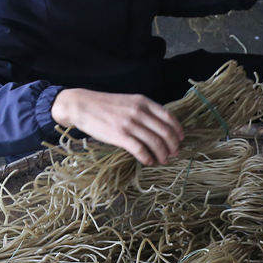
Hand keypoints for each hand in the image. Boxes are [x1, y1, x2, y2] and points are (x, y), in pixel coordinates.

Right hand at [50, 88, 184, 165]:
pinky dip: (148, 158)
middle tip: (174, 153)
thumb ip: (144, 110)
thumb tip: (159, 126)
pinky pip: (140, 149)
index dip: (178, 130)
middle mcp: (139, 112)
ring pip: (155, 142)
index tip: (180, 139)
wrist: (82, 105)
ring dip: (162, 154)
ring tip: (163, 160)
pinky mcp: (120, 135)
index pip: (169, 117)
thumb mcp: (129, 101)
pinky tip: (148, 161)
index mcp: (143, 102)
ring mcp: (130, 124)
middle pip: (165, 132)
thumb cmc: (106, 105)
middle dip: (173, 145)